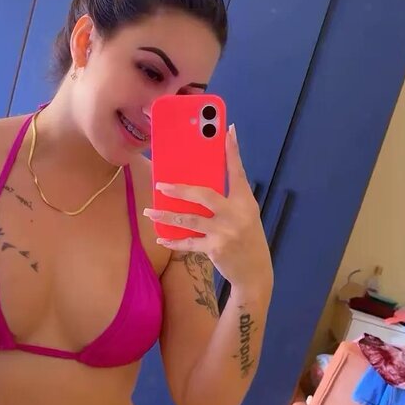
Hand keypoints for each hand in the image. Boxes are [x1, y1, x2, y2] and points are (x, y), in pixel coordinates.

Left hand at [144, 124, 273, 293]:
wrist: (254, 273)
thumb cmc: (247, 239)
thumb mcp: (245, 215)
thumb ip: (228, 200)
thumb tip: (201, 184)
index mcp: (245, 201)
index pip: (237, 171)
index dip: (232, 151)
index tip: (228, 131)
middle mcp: (235, 214)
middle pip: (203, 194)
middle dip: (180, 189)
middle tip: (160, 184)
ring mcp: (224, 232)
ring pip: (189, 219)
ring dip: (166, 216)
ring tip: (149, 210)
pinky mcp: (215, 248)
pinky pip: (188, 242)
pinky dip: (173, 241)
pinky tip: (160, 237)